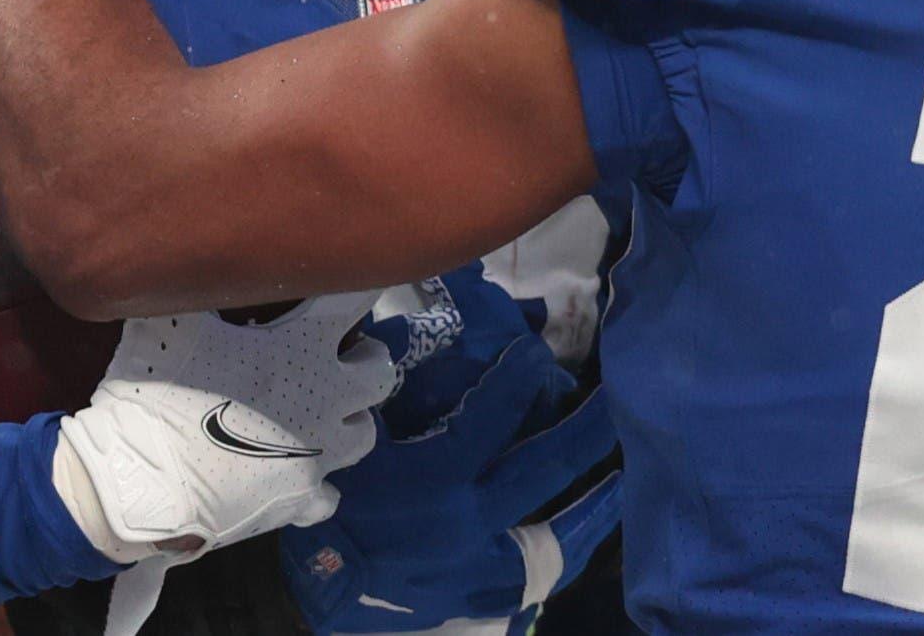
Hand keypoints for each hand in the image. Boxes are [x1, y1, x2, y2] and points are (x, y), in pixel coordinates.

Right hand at [54, 293, 394, 566]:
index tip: (349, 279)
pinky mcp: (303, 501)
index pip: (351, 302)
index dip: (354, 285)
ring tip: (326, 415)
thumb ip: (196, 294)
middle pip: (379, 374)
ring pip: (364, 435)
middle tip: (343, 356)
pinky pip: (329, 495)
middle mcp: (327, 399)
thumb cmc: (163, 394)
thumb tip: (190, 264)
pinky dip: (317, 486)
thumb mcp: (172, 324)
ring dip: (350, 421)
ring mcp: (320, 455)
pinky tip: (297, 477)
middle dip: (366, 360)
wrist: (148, 480)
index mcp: (304, 347)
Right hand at [280, 270, 622, 630]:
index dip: (520, 376)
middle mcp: (464, 524)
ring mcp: (471, 570)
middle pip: (543, 470)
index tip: (535, 353)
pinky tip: (574, 542)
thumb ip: (384, 379)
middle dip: (585, 431)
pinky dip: (551, 562)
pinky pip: (522, 585)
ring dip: (590, 509)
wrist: (303, 582)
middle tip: (616, 401)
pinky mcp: (465, 600)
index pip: (494, 414)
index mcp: (432, 477)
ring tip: (619, 481)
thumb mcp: (346, 432)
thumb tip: (416, 323)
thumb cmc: (325, 496)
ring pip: (552, 541)